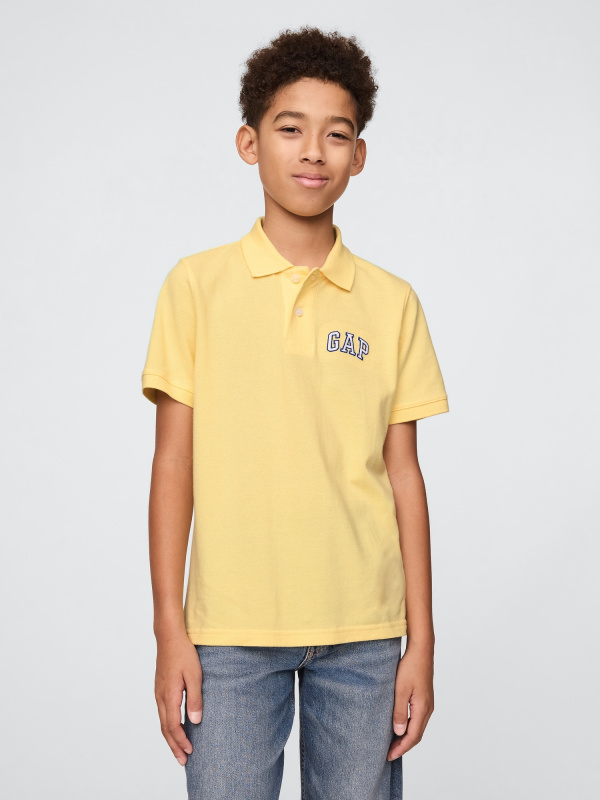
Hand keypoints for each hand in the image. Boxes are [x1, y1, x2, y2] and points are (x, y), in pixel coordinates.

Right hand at [155, 632, 202, 766]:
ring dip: (170, 737)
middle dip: (174, 746)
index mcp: (169, 695)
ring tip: (179, 749)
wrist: (168, 636)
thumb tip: (195, 721)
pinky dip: (168, 726)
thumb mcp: (194, 674)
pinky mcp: (160, 689)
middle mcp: (160, 697)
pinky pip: (162, 713)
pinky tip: (175, 728)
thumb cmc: (183, 653)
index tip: (190, 751)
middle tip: (183, 761)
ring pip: (162, 722)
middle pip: (165, 728)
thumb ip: (194, 698)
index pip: (173, 725)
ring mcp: (158, 693)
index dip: (182, 740)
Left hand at [387, 644, 433, 760]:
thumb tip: (399, 732)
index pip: (413, 736)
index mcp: (423, 708)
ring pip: (418, 727)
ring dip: (406, 737)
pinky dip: (409, 727)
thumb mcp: (401, 689)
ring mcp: (427, 704)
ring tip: (392, 743)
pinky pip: (418, 719)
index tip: (389, 756)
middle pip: (417, 735)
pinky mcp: (424, 698)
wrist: (421, 650)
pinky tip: (400, 726)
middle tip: (389, 753)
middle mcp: (428, 709)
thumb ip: (400, 711)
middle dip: (403, 746)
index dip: (401, 748)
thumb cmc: (410, 667)